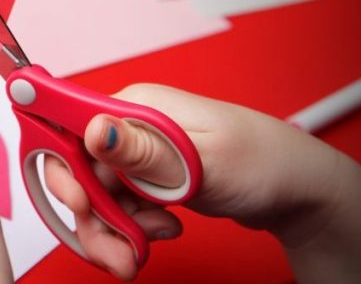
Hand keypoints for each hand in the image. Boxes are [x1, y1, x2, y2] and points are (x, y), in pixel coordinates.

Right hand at [46, 83, 360, 281]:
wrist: (297, 190)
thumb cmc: (261, 163)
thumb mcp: (201, 160)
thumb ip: (142, 149)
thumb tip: (94, 129)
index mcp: (135, 107)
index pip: (70, 129)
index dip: (63, 170)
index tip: (78, 205)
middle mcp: (130, 126)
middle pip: (79, 173)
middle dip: (93, 218)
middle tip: (117, 253)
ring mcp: (139, 154)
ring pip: (96, 198)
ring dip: (112, 232)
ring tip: (138, 255)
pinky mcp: (149, 177)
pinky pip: (118, 208)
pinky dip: (130, 231)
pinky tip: (163, 232)